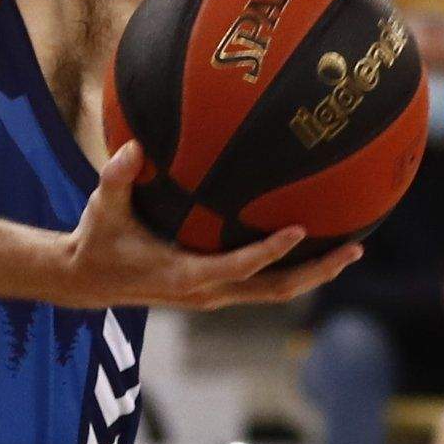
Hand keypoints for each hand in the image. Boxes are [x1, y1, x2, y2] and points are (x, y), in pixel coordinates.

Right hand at [55, 142, 357, 310]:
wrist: (88, 281)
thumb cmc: (97, 240)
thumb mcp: (101, 208)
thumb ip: (116, 178)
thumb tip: (134, 146)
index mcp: (185, 275)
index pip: (238, 266)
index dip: (270, 251)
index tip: (300, 230)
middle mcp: (207, 293)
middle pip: (275, 290)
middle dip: (317, 272)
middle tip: (355, 250)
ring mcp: (215, 297)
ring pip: (276, 292)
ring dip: (314, 274)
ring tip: (351, 251)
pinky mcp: (216, 293)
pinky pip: (265, 285)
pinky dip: (293, 270)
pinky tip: (314, 249)